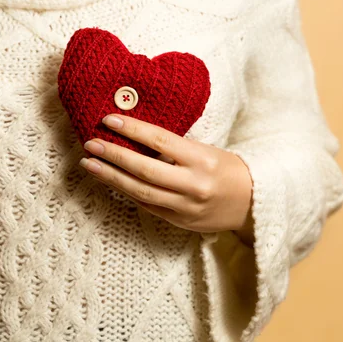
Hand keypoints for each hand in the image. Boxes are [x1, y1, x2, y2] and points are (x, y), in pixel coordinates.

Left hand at [79, 113, 254, 243]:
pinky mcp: (179, 221)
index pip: (160, 140)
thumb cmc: (227, 170)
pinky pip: (147, 205)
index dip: (132, 129)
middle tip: (90, 144)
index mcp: (202, 159)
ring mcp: (185, 207)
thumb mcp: (207, 150)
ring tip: (90, 165)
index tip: (108, 120)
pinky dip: (126, 192)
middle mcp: (193, 184)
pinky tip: (110, 181)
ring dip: (111, 177)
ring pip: (140, 192)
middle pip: (144, 169)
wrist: (253, 204)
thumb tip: (136, 135)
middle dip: (114, 155)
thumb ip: (175, 147)